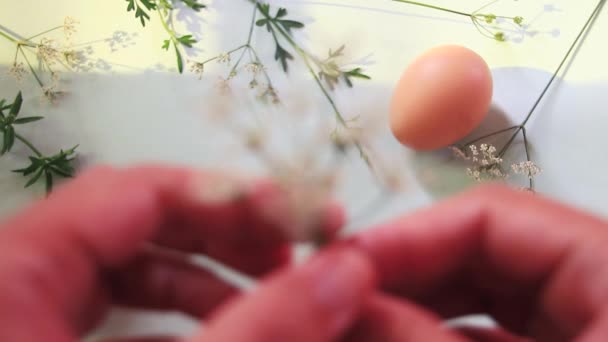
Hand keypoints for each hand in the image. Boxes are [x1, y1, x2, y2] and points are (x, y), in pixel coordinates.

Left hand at [0, 165, 373, 341]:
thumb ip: (260, 328)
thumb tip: (345, 274)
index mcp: (14, 274)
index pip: (131, 191)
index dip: (221, 195)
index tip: (293, 215)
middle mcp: (18, 284)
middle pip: (137, 226)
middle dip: (227, 238)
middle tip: (296, 255)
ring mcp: (32, 317)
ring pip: (133, 273)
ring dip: (213, 283)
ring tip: (279, 297)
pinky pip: (118, 316)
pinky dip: (183, 320)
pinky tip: (234, 331)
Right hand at [345, 185, 607, 341]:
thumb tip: (345, 302)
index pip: (493, 215)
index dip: (408, 234)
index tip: (345, 263)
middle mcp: (596, 284)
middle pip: (478, 255)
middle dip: (403, 276)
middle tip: (343, 297)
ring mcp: (578, 324)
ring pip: (478, 297)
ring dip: (414, 308)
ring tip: (359, 320)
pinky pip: (493, 334)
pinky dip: (442, 336)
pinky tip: (394, 339)